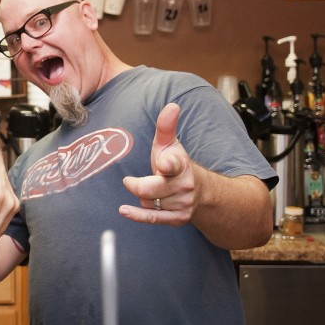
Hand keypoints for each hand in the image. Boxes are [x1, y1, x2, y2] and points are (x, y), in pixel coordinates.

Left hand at [119, 103, 195, 225]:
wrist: (199, 191)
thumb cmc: (175, 164)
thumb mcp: (169, 144)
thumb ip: (166, 127)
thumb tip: (172, 105)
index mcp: (181, 164)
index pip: (174, 164)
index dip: (168, 164)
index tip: (162, 164)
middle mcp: (184, 185)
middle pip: (154, 189)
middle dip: (139, 186)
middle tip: (128, 181)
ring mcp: (182, 203)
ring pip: (150, 203)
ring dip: (143, 197)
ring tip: (150, 190)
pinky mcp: (178, 218)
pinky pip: (154, 218)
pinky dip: (138, 215)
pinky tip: (124, 210)